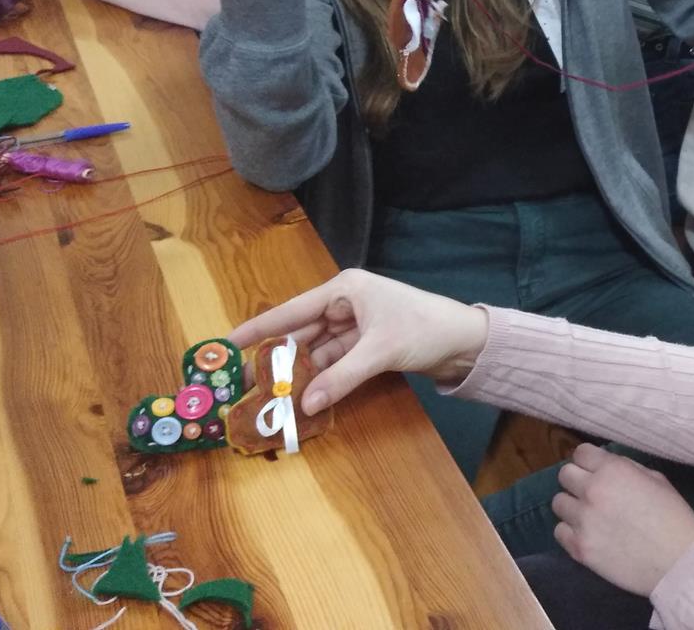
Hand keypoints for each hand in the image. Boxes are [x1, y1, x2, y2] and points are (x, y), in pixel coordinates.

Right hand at [229, 268, 490, 414]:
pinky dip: (321, 378)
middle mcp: (346, 303)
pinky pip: (334, 363)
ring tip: (269, 396)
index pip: (293, 309)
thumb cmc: (425, 329)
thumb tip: (305, 404)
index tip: (227, 341)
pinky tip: (303, 397)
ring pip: (317, 351)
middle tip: (245, 383)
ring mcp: (356, 325)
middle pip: (302, 332)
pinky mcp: (367, 345)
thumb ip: (340, 378)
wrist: (466, 341)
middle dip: (276, 357)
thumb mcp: (379, 351)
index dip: (259, 327)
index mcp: (346, 290)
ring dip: (298, 372)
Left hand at [553, 444, 693, 596]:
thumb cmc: (673, 517)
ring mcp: (582, 521)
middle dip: (577, 480)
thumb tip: (607, 467)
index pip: (581, 453)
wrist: (677, 562)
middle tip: (592, 493)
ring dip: (572, 506)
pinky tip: (587, 534)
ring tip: (589, 516)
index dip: (588, 460)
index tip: (595, 470)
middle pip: (565, 475)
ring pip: (558, 503)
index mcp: (612, 470)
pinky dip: (570, 531)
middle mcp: (592, 491)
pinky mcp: (579, 548)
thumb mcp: (656, 479)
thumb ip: (627, 468)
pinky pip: (559, 531)